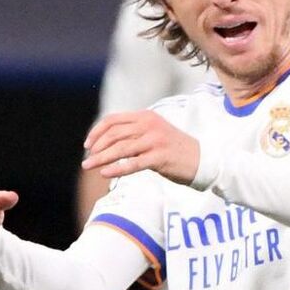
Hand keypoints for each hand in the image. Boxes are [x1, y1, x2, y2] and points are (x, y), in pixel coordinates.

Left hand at [83, 110, 199, 184]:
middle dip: (96, 148)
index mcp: (146, 116)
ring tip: (88, 166)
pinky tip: (105, 173)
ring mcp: (155, 141)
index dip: (96, 132)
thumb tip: (105, 142)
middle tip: (87, 160)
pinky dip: (117, 169)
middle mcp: (150, 125)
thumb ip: (134, 132)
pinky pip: (133, 164)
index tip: (88, 145)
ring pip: (120, 149)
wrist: (202, 160)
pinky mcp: (160, 157)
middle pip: (114, 135)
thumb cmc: (174, 149)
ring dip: (101, 158)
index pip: (113, 120)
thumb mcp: (154, 132)